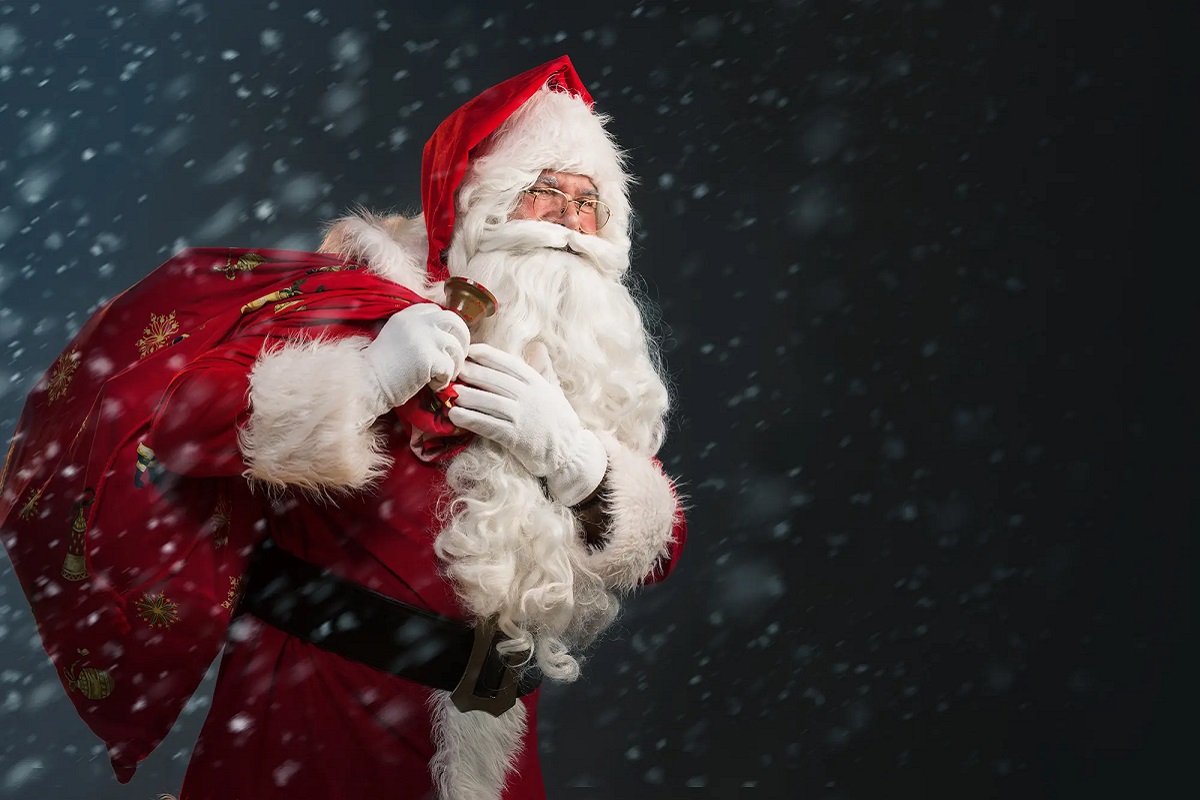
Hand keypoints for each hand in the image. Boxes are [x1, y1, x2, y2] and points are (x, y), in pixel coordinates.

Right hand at [363, 303, 469, 412]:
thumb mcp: (395, 336)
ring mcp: (424, 338)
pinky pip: (450, 367)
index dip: (446, 328)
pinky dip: (444, 380)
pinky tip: (432, 386)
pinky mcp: (428, 358)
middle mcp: (417, 321)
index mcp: (408, 314)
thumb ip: (416, 330)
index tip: (445, 343)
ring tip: (442, 376)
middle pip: (455, 321)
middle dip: (461, 340)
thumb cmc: (381, 367)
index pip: (438, 311)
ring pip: (456, 347)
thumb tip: (444, 334)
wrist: (367, 383)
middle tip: (457, 358)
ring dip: (455, 364)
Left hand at [449, 342, 606, 505]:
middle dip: (471, 372)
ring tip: (449, 393)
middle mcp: (528, 396)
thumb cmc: (558, 419)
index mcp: (536, 382)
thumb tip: (538, 348)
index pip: (508, 363)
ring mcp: (522, 416)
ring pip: (488, 401)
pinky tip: (455, 416)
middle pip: (494, 380)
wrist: (569, 452)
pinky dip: (470, 419)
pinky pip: (488, 425)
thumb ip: (544, 369)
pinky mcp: (515, 436)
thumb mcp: (554, 390)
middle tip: (453, 369)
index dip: (488, 355)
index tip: (470, 351)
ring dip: (466, 396)